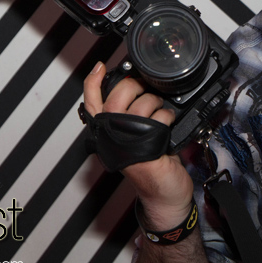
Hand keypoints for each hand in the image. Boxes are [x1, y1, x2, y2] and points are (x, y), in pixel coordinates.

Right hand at [83, 62, 194, 229]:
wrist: (165, 196)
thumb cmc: (152, 166)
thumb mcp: (138, 137)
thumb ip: (130, 117)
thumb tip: (137, 88)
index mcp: (107, 133)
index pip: (92, 103)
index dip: (93, 82)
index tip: (100, 66)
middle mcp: (112, 138)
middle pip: (115, 98)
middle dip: (135, 87)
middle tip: (146, 91)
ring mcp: (128, 145)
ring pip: (139, 106)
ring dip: (156, 103)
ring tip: (162, 111)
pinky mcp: (144, 152)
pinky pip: (158, 119)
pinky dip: (168, 116)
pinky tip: (170, 123)